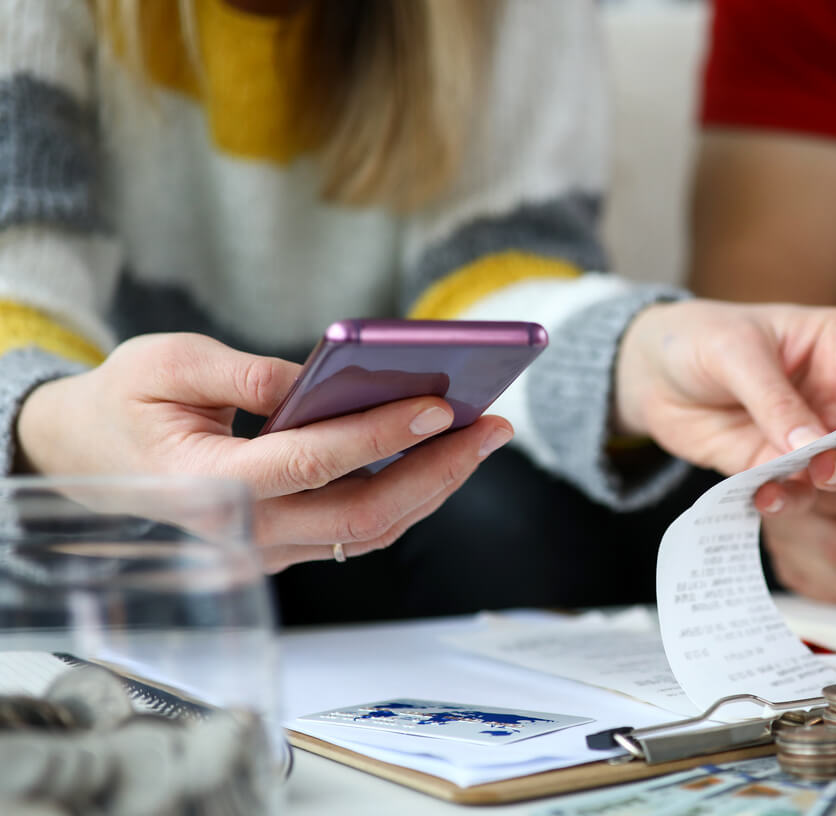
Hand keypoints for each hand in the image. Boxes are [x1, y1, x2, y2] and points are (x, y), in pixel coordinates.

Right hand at [16, 333, 512, 572]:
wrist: (84, 456)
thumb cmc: (123, 402)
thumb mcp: (167, 361)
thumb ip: (245, 369)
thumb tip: (325, 376)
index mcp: (207, 485)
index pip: (311, 463)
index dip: (382, 436)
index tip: (443, 406)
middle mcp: (241, 534)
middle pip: (361, 516)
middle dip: (438, 472)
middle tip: (494, 426)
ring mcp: (263, 551)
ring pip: (367, 531)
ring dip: (433, 487)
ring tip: (484, 436)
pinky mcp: (280, 548)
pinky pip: (354, 530)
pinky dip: (404, 495)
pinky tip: (440, 456)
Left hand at [614, 300, 835, 487]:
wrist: (653, 373)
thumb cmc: (700, 340)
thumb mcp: (733, 354)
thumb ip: (773, 398)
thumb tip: (811, 443)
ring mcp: (814, 434)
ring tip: (813, 476)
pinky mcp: (781, 466)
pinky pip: (799, 490)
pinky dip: (790, 499)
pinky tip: (768, 498)